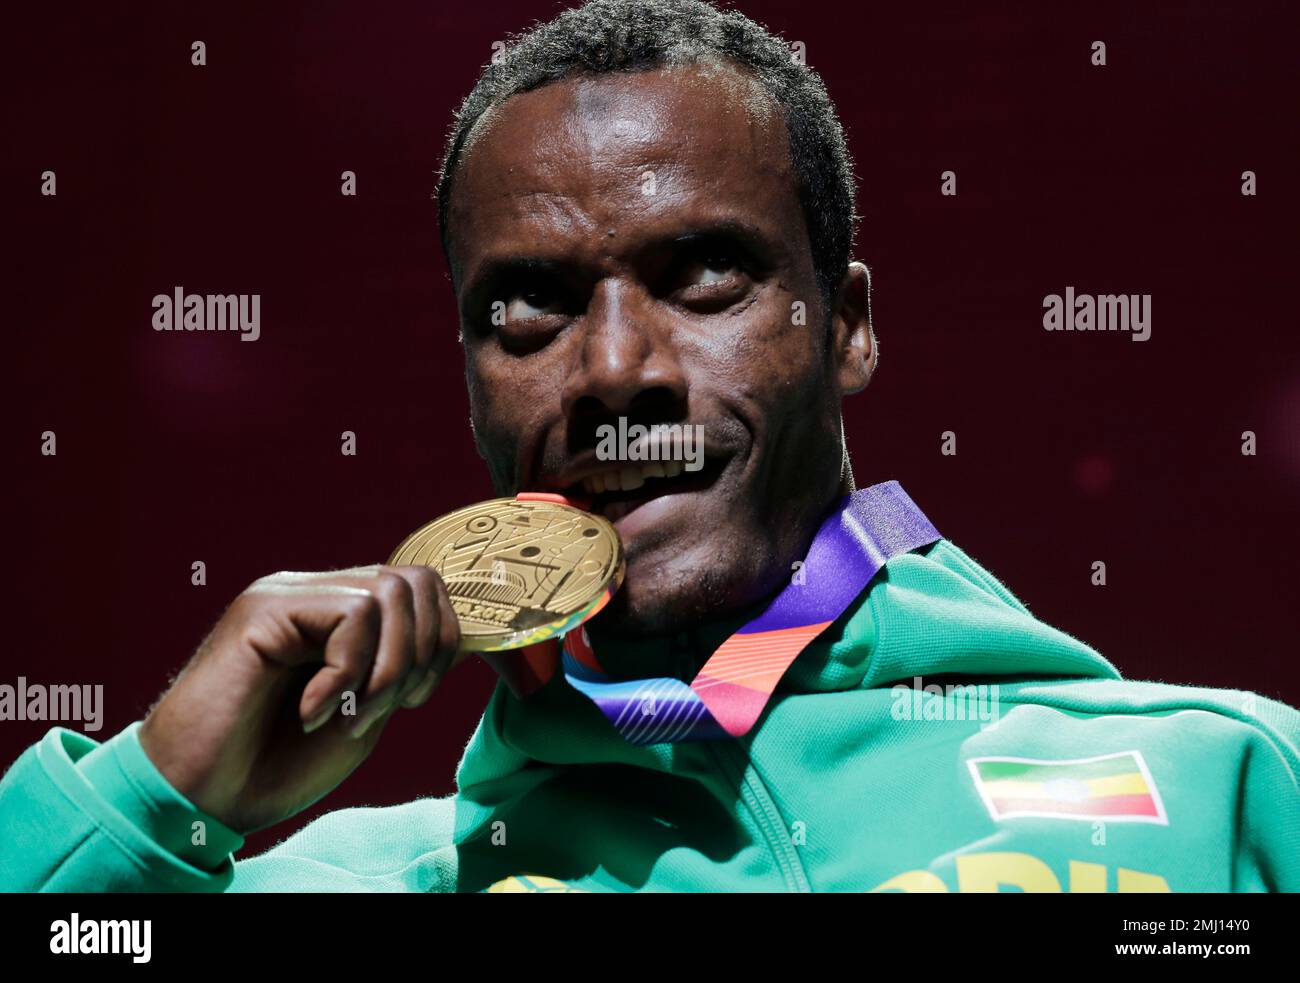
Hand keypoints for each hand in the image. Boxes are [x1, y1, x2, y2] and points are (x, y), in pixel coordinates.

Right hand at [138, 564, 463, 833]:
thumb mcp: (365, 715)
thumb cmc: (275, 764)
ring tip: (349, 717)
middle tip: (382, 711)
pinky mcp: (265, 607)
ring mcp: (289, 594)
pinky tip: (312, 713)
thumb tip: (464, 642)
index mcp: (340, 615)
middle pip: (416, 581)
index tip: (412, 701)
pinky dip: (347, 675)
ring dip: (385, 670)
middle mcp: (316, 592)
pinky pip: (349, 615)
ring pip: (387, 594)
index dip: (441, 642)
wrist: (198, 797)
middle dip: (422, 654)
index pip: (423, 587)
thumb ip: (405, 672)